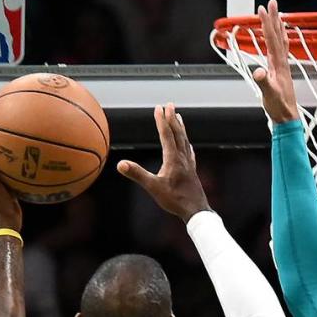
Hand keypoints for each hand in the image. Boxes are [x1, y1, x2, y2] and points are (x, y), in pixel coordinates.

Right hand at [117, 104, 210, 222]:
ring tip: (179, 118)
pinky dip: (187, 144)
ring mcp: (189, 165)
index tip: (158, 107)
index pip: (166, 135)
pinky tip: (188, 145)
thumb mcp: (153, 187)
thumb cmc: (174, 200)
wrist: (196, 211)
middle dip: (173, 119)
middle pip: (178, 134)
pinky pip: (190, 153)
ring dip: (181, 128)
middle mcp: (183, 158)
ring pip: (185, 141)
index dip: (162, 121)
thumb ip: (137, 174)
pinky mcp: (193, 172)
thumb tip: (120, 164)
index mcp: (173, 159)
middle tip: (170, 105)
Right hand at [253, 0, 300, 123]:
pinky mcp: (280, 72)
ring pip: (280, 41)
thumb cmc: (279, 107)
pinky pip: (280, 50)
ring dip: (277, 27)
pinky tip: (277, 40)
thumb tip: (258, 71)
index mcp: (278, 65)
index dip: (267, 23)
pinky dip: (278, 41)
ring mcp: (282, 67)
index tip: (262, 9)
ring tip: (276, 15)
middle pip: (278, 35)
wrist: (288, 117)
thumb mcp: (268, 94)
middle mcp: (282, 63)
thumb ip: (263, 82)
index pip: (272, 39)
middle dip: (273, 18)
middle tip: (271, 3)